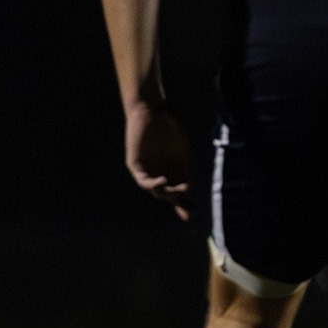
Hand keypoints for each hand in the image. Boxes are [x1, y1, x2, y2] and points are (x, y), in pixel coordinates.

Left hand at [125, 102, 192, 220]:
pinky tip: (163, 181)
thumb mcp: (184, 153)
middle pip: (167, 195)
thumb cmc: (170, 129)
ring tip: (178, 191)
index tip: (191, 215)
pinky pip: (143, 180)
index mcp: (173, 171)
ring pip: (156, 190)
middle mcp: (159, 173)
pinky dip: (153, 184)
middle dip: (177, 202)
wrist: (153, 113)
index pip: (178, 193)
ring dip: (167, 194)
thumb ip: (187, 172)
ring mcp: (147, 170)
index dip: (183, 204)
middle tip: (187, 206)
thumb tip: (192, 191)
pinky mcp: (135, 165)